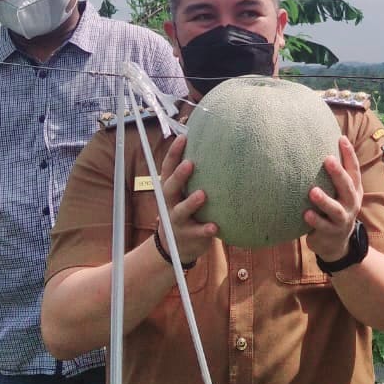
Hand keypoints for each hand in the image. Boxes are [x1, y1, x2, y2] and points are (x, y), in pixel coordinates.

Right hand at [157, 134, 217, 264]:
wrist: (176, 246)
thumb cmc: (186, 209)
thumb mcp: (183, 193)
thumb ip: (194, 175)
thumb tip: (213, 144)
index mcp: (169, 189)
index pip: (167, 168)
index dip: (173, 153)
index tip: (183, 137)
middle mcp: (170, 203)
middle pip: (170, 187)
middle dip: (179, 175)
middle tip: (190, 163)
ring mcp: (177, 220)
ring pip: (181, 211)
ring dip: (191, 203)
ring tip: (202, 195)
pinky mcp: (188, 236)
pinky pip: (197, 233)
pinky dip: (205, 230)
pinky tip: (215, 227)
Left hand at [304, 136, 363, 264]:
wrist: (337, 244)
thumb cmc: (334, 209)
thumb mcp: (339, 193)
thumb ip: (334, 176)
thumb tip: (317, 145)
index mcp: (354, 190)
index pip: (354, 169)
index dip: (349, 154)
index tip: (341, 138)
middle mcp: (351, 203)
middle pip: (347, 186)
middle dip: (338, 173)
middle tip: (327, 159)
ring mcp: (343, 219)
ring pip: (336, 209)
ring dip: (324, 200)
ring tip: (312, 191)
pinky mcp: (332, 232)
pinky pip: (323, 226)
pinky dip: (315, 220)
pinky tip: (305, 214)